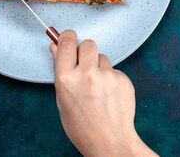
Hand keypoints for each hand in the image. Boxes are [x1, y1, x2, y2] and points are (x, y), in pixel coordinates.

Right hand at [50, 30, 156, 156]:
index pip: (67, 42)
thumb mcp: (62, 99)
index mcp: (66, 78)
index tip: (68, 38)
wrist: (110, 142)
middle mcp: (87, 73)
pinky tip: (109, 95)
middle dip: (85, 52)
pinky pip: (114, 70)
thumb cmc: (82, 126)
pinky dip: (111, 78)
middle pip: (88, 43)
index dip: (67, 38)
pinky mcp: (123, 79)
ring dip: (99, 66)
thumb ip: (60, 71)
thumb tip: (56, 48)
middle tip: (84, 67)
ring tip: (98, 88)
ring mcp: (107, 75)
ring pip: (103, 57)